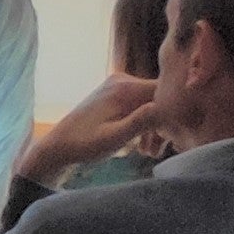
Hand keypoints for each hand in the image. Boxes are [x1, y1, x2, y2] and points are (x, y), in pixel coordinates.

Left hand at [18, 72, 160, 190]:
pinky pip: (140, 107)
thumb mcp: (115, 137)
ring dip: (154, 128)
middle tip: (158, 150)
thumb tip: (164, 107)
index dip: (175, 112)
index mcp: (125, 87)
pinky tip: (143, 146)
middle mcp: (123, 80)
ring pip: (151, 105)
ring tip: (149, 153)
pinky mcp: (115, 96)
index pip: (166, 91)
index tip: (174, 135)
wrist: (58, 147)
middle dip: (164, 124)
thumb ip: (140, 122)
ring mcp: (119, 87)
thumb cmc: (84, 144)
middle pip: (160, 99)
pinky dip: (144, 125)